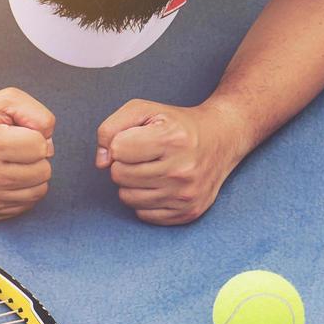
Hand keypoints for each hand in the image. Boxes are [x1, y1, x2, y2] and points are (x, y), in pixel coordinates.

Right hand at [0, 88, 54, 220]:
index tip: (15, 133)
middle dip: (34, 156)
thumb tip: (49, 145)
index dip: (34, 135)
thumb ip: (37, 114)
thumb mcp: (7, 100)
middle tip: (13, 148)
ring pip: (39, 191)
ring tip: (11, 162)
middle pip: (43, 171)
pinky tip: (6, 176)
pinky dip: (22, 190)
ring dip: (31, 175)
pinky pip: (26, 205)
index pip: (40, 146)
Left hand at [95, 99, 249, 225]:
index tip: (138, 138)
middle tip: (146, 155)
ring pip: (127, 197)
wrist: (221, 139)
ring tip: (152, 169)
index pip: (118, 150)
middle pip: (119, 175)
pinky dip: (145, 200)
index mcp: (172, 139)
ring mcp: (186, 195)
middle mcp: (182, 170)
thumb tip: (101, 163)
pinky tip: (160, 184)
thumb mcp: (143, 110)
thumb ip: (111, 128)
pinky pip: (142, 214)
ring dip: (132, 183)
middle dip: (125, 163)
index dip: (121, 142)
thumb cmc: (176, 123)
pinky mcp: (188, 213)